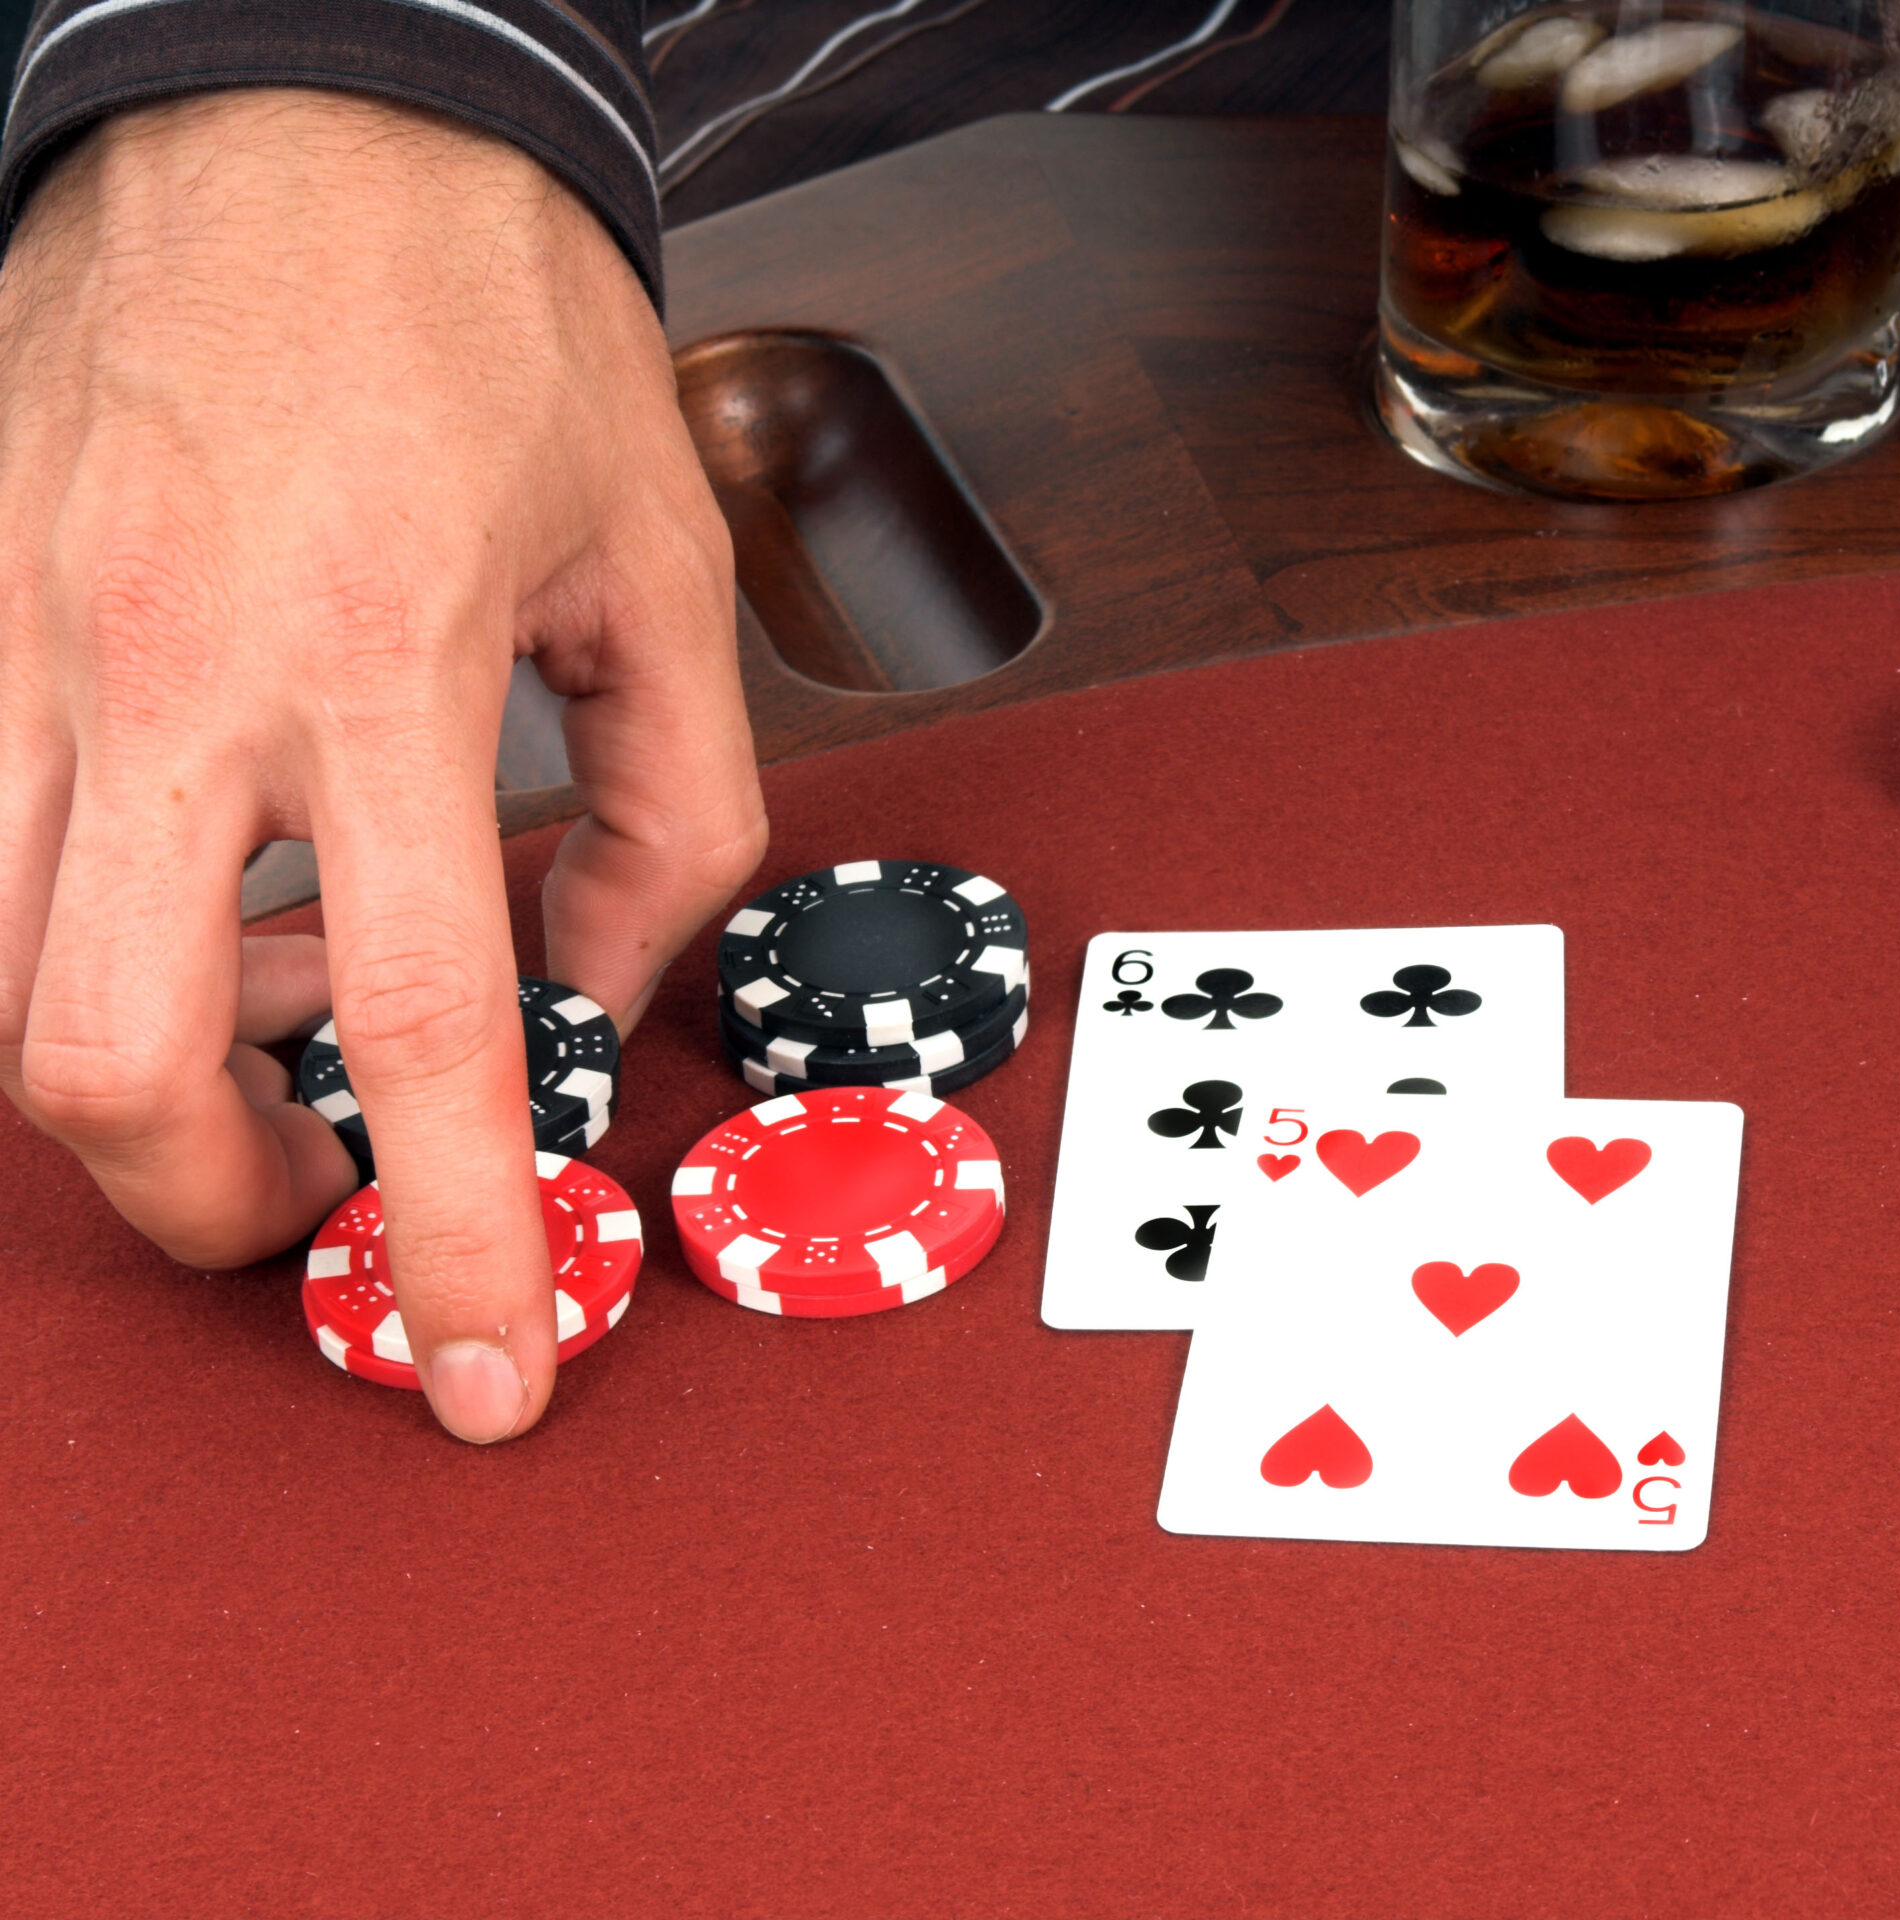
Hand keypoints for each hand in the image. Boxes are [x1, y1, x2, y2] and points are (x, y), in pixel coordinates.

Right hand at [0, 91, 765, 1440]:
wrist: (308, 104)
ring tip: (274, 997)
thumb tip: (605, 1001)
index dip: (461, 1234)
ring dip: (130, 1075)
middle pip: (107, 1063)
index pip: (417, 1032)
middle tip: (327, 1200)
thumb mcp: (662, 572)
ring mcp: (22, 636)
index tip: (492, 1364)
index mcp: (381, 656)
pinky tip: (187, 878)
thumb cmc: (492, 318)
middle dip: (219, 1202)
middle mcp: (165, 663)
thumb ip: (667, 817)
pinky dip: (63, 931)